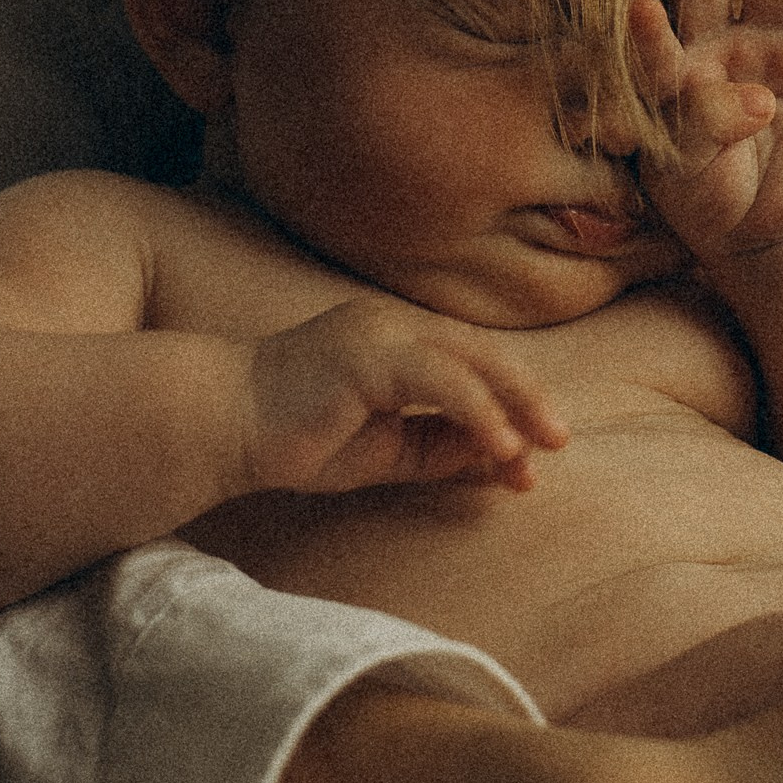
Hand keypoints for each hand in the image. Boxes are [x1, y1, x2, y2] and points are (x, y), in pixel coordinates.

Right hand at [246, 297, 567, 497]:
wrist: (222, 428)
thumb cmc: (296, 438)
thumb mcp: (387, 450)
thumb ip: (441, 447)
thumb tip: (503, 459)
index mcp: (396, 340)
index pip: (471, 366)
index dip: (512, 404)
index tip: (537, 455)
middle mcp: (392, 324)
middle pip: (481, 354)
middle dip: (527, 398)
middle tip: (560, 439)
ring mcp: (378, 333)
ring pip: (467, 361)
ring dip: (511, 405)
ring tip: (538, 447)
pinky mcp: (365, 354)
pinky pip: (437, 380)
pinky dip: (476, 411)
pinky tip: (499, 445)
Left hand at [631, 0, 782, 262]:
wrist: (765, 224)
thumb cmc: (709, 195)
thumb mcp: (690, 171)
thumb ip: (708, 127)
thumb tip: (758, 97)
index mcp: (671, 71)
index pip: (655, 47)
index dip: (649, 33)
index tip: (638, 9)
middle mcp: (718, 45)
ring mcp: (772, 47)